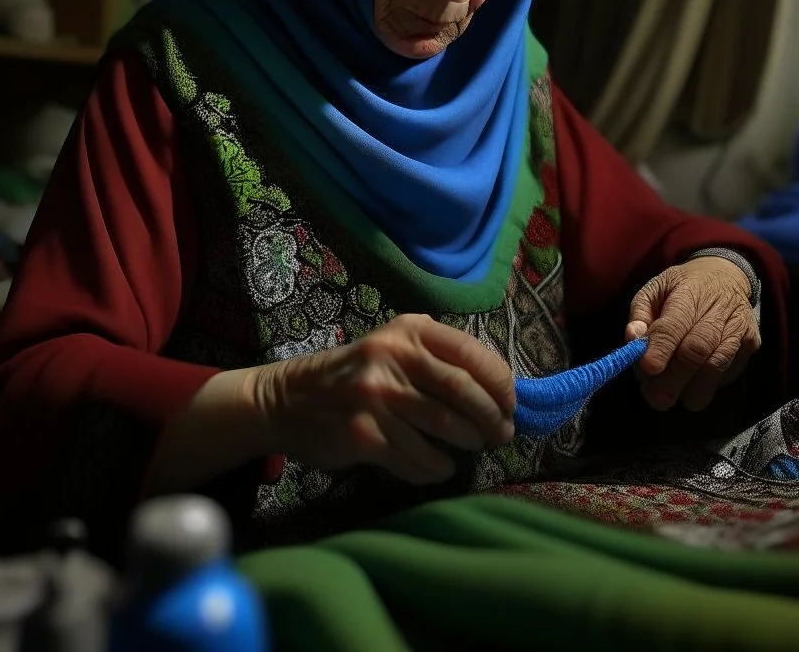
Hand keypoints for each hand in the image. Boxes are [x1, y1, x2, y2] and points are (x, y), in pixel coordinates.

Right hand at [252, 314, 514, 484]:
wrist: (287, 399)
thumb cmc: (355, 374)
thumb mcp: (392, 347)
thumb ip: (438, 358)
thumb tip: (499, 391)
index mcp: (408, 330)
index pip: (472, 353)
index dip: (501, 383)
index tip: (511, 404)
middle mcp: (392, 357)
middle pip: (463, 392)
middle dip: (492, 418)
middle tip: (501, 434)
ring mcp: (375, 396)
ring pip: (444, 427)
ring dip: (469, 444)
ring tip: (474, 448)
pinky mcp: (362, 434)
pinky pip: (416, 458)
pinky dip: (436, 468)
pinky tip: (438, 467)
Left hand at [624, 257, 758, 411]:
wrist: (726, 275)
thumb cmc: (683, 286)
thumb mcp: (655, 288)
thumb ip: (640, 313)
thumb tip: (632, 339)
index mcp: (689, 292)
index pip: (675, 325)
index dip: (661, 349)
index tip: (647, 369)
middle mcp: (719, 310)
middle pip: (697, 351)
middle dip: (674, 379)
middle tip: (655, 398)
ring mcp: (739, 328)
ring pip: (717, 366)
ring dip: (691, 389)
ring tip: (670, 398)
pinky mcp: (752, 344)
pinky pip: (730, 373)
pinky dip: (709, 385)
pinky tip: (693, 384)